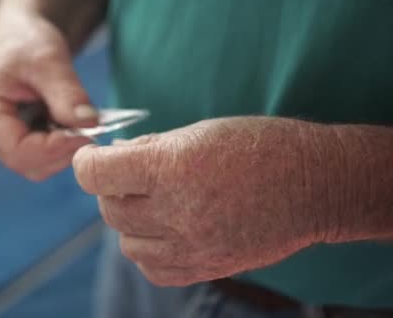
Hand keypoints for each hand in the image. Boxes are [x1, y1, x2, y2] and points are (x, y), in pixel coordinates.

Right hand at [0, 8, 97, 180]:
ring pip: (38, 165)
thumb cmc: (25, 40)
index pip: (17, 151)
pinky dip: (63, 145)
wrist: (19, 35)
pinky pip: (43, 156)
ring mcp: (1, 139)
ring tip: (81, 122)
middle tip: (91, 129)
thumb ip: (67, 93)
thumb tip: (90, 124)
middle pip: (28, 164)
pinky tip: (73, 123)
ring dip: (65, 150)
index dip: (53, 149)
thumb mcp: (48, 59)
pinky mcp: (18, 139)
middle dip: (62, 152)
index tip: (86, 134)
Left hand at [73, 117, 335, 285]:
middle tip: (130, 177)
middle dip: (111, 190)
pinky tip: (165, 230)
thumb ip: (149, 149)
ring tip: (153, 203)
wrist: (314, 185)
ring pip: (127, 243)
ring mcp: (192, 246)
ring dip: (130, 222)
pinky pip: (152, 268)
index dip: (87, 162)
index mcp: (173, 168)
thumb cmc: (259, 147)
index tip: (91, 157)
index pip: (97, 174)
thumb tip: (113, 159)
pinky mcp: (206, 268)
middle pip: (109, 210)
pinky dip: (149, 250)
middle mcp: (178, 211)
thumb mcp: (199, 132)